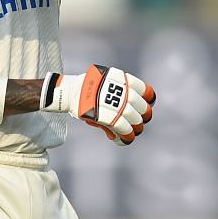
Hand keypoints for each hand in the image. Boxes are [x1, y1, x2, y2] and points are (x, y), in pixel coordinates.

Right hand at [41, 65, 155, 145]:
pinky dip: (126, 135)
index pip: (143, 89)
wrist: (68, 93)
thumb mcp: (104, 89)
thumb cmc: (88, 92)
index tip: (148, 103)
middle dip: (143, 116)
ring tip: (132, 132)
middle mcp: (119, 89)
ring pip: (134, 118)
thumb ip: (117, 102)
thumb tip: (126, 120)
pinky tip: (125, 139)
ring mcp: (112, 102)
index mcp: (120, 79)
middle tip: (139, 122)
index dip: (148, 98)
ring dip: (136, 128)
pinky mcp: (106, 116)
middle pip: (141, 106)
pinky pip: (122, 127)